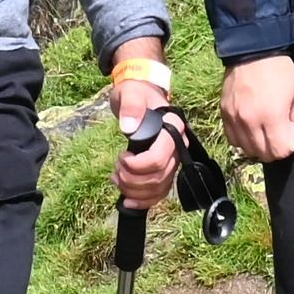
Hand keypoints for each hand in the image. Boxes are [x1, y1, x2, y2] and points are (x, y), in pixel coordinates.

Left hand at [111, 69, 179, 206]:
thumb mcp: (130, 93)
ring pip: (159, 188)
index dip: (138, 165)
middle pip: (159, 177)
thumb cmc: (135, 93)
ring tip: (117, 179)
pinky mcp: (165, 168)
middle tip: (116, 169)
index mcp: (173, 128)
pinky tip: (127, 200)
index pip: (160, 158)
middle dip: (133, 180)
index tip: (122, 157)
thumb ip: (131, 106)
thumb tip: (129, 126)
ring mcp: (172, 159)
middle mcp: (177, 146)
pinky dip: (144, 201)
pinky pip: (160, 192)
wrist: (138, 96)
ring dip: (135, 191)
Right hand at [223, 50, 293, 162]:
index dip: (290, 145)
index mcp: (272, 116)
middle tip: (279, 130)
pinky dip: (243, 140)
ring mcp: (234, 118)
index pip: (281, 151)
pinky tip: (251, 127)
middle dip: (276, 148)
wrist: (253, 50)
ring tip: (265, 129)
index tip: (291, 130)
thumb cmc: (281, 73)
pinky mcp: (224, 114)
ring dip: (260, 146)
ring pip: (248, 150)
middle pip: (264, 154)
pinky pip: (233, 140)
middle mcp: (250, 121)